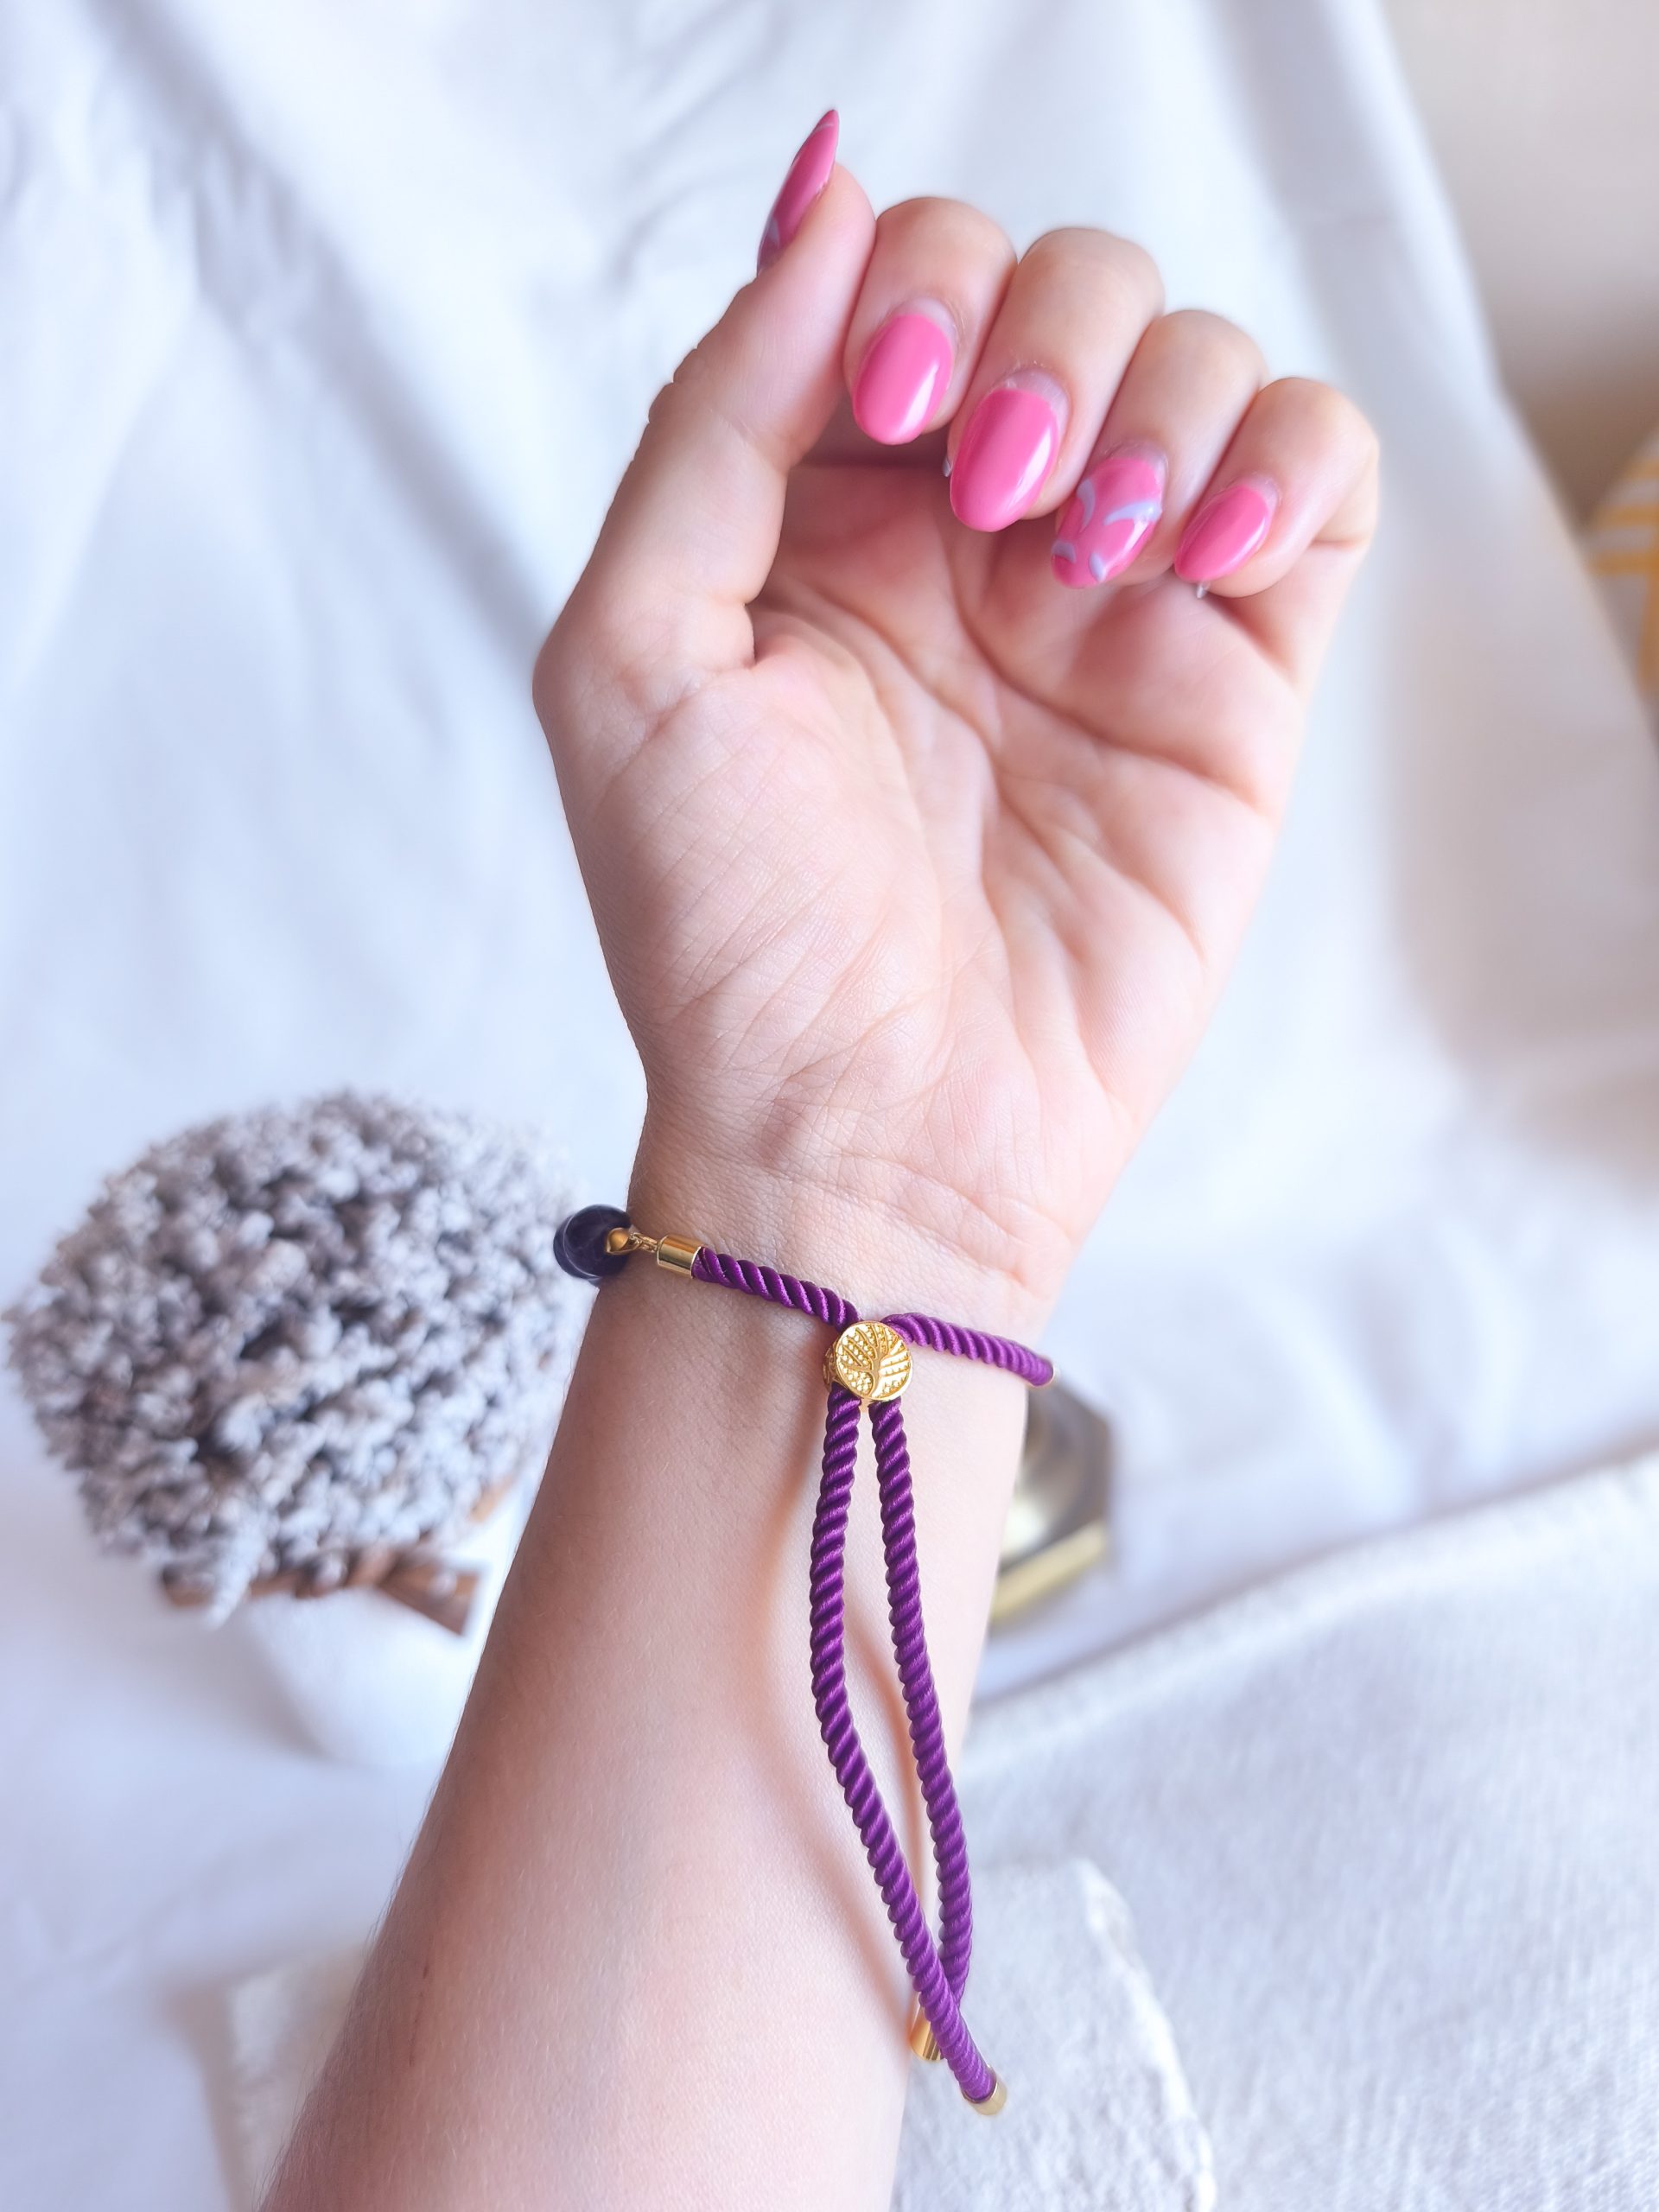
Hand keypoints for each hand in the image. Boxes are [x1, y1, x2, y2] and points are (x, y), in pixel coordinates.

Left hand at [534, 117, 1376, 1324]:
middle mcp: (973, 540)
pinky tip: (1208, 553)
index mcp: (822, 518)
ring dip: (1159, 403)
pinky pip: (1315, 475)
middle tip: (1002, 491)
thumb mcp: (634, 659)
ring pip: (1198, 356)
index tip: (899, 416)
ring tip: (1096, 555)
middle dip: (1043, 337)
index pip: (903, 285)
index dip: (916, 292)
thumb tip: (821, 206)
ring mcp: (1111, 604)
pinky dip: (1288, 459)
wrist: (867, 1135)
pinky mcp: (1233, 679)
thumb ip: (711, 422)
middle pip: (1064, 285)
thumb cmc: (727, 934)